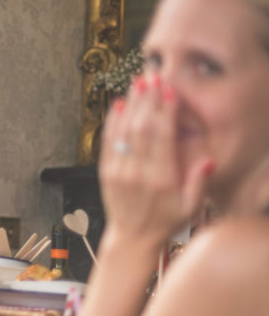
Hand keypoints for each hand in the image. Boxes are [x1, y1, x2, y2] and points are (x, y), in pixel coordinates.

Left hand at [100, 75, 210, 247]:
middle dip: (148, 101)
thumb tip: (209, 160)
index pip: (162, 138)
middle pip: (142, 129)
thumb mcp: (190, 208)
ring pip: (123, 132)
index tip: (170, 91)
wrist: (132, 238)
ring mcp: (118, 172)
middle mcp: (137, 173)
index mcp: (161, 180)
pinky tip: (118, 104)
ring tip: (138, 83)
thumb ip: (199, 183)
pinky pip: (107, 142)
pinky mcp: (105, 172)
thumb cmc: (165, 221)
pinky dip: (112, 122)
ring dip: (131, 105)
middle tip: (153, 77)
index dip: (165, 112)